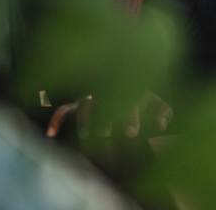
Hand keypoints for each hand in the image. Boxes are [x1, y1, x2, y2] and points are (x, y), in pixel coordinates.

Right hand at [46, 91, 171, 139]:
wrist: (120, 79)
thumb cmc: (138, 99)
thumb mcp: (153, 103)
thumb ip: (162, 112)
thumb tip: (163, 126)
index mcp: (129, 92)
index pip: (129, 102)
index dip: (130, 117)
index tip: (131, 133)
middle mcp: (108, 93)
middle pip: (105, 103)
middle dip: (105, 118)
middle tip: (106, 134)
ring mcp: (91, 99)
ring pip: (85, 106)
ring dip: (85, 119)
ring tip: (85, 135)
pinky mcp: (75, 105)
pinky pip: (63, 110)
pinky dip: (57, 119)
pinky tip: (52, 133)